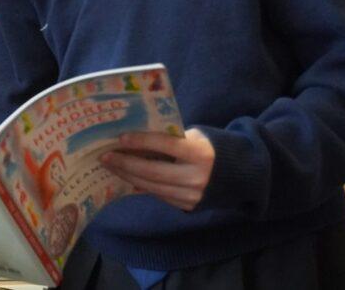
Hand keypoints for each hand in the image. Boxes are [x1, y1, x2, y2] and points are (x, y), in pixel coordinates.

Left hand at [100, 128, 214, 210]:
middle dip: (125, 163)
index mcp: (200, 153)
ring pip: (152, 186)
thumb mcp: (194, 137)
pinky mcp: (187, 206)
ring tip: (110, 166)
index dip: (142, 141)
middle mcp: (196, 176)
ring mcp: (191, 195)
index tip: (120, 138)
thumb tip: (136, 140)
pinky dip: (140, 185)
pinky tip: (126, 177)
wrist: (240, 175)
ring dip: (127, 175)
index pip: (166, 145)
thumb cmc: (210, 148)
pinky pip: (158, 195)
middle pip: (153, 171)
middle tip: (104, 156)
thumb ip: (170, 139)